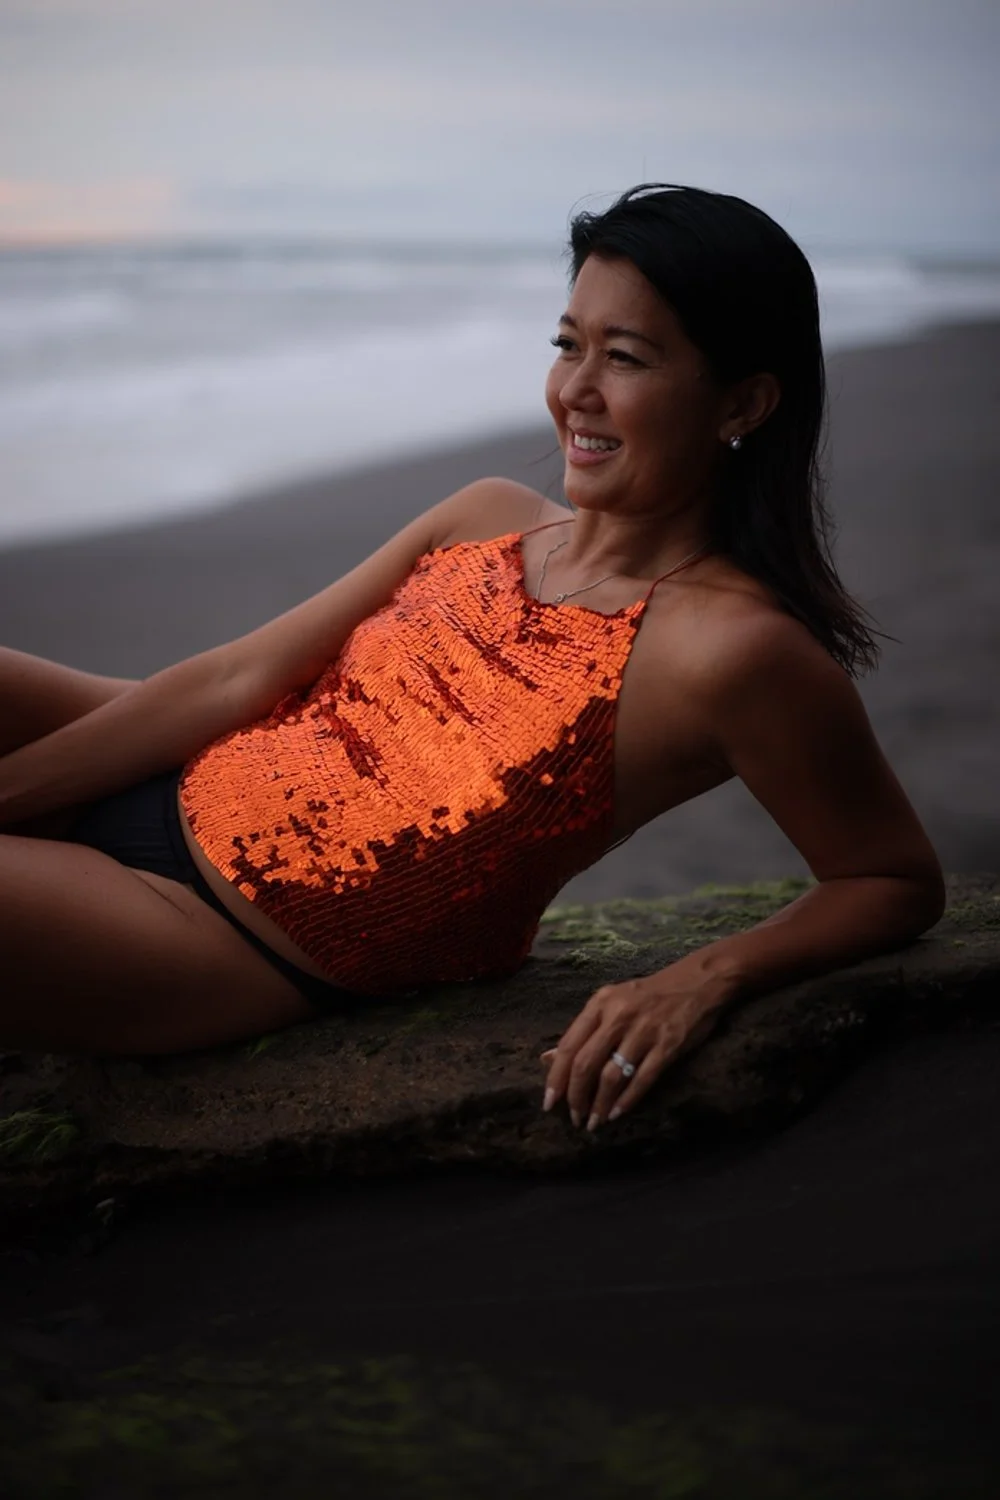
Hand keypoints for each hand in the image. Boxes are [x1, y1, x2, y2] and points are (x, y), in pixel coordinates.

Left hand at [539, 965, 728, 1130]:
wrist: (696, 982)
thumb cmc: (647, 995)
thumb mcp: (609, 1003)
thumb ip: (581, 1031)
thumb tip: (546, 1059)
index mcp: (599, 1004)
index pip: (569, 1046)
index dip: (556, 1078)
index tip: (549, 1103)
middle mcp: (618, 1017)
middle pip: (586, 1064)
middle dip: (576, 1097)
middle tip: (574, 1118)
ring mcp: (644, 1031)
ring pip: (612, 1076)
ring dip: (600, 1104)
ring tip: (594, 1122)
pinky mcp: (668, 1045)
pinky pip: (642, 1079)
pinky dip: (627, 1101)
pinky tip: (617, 1113)